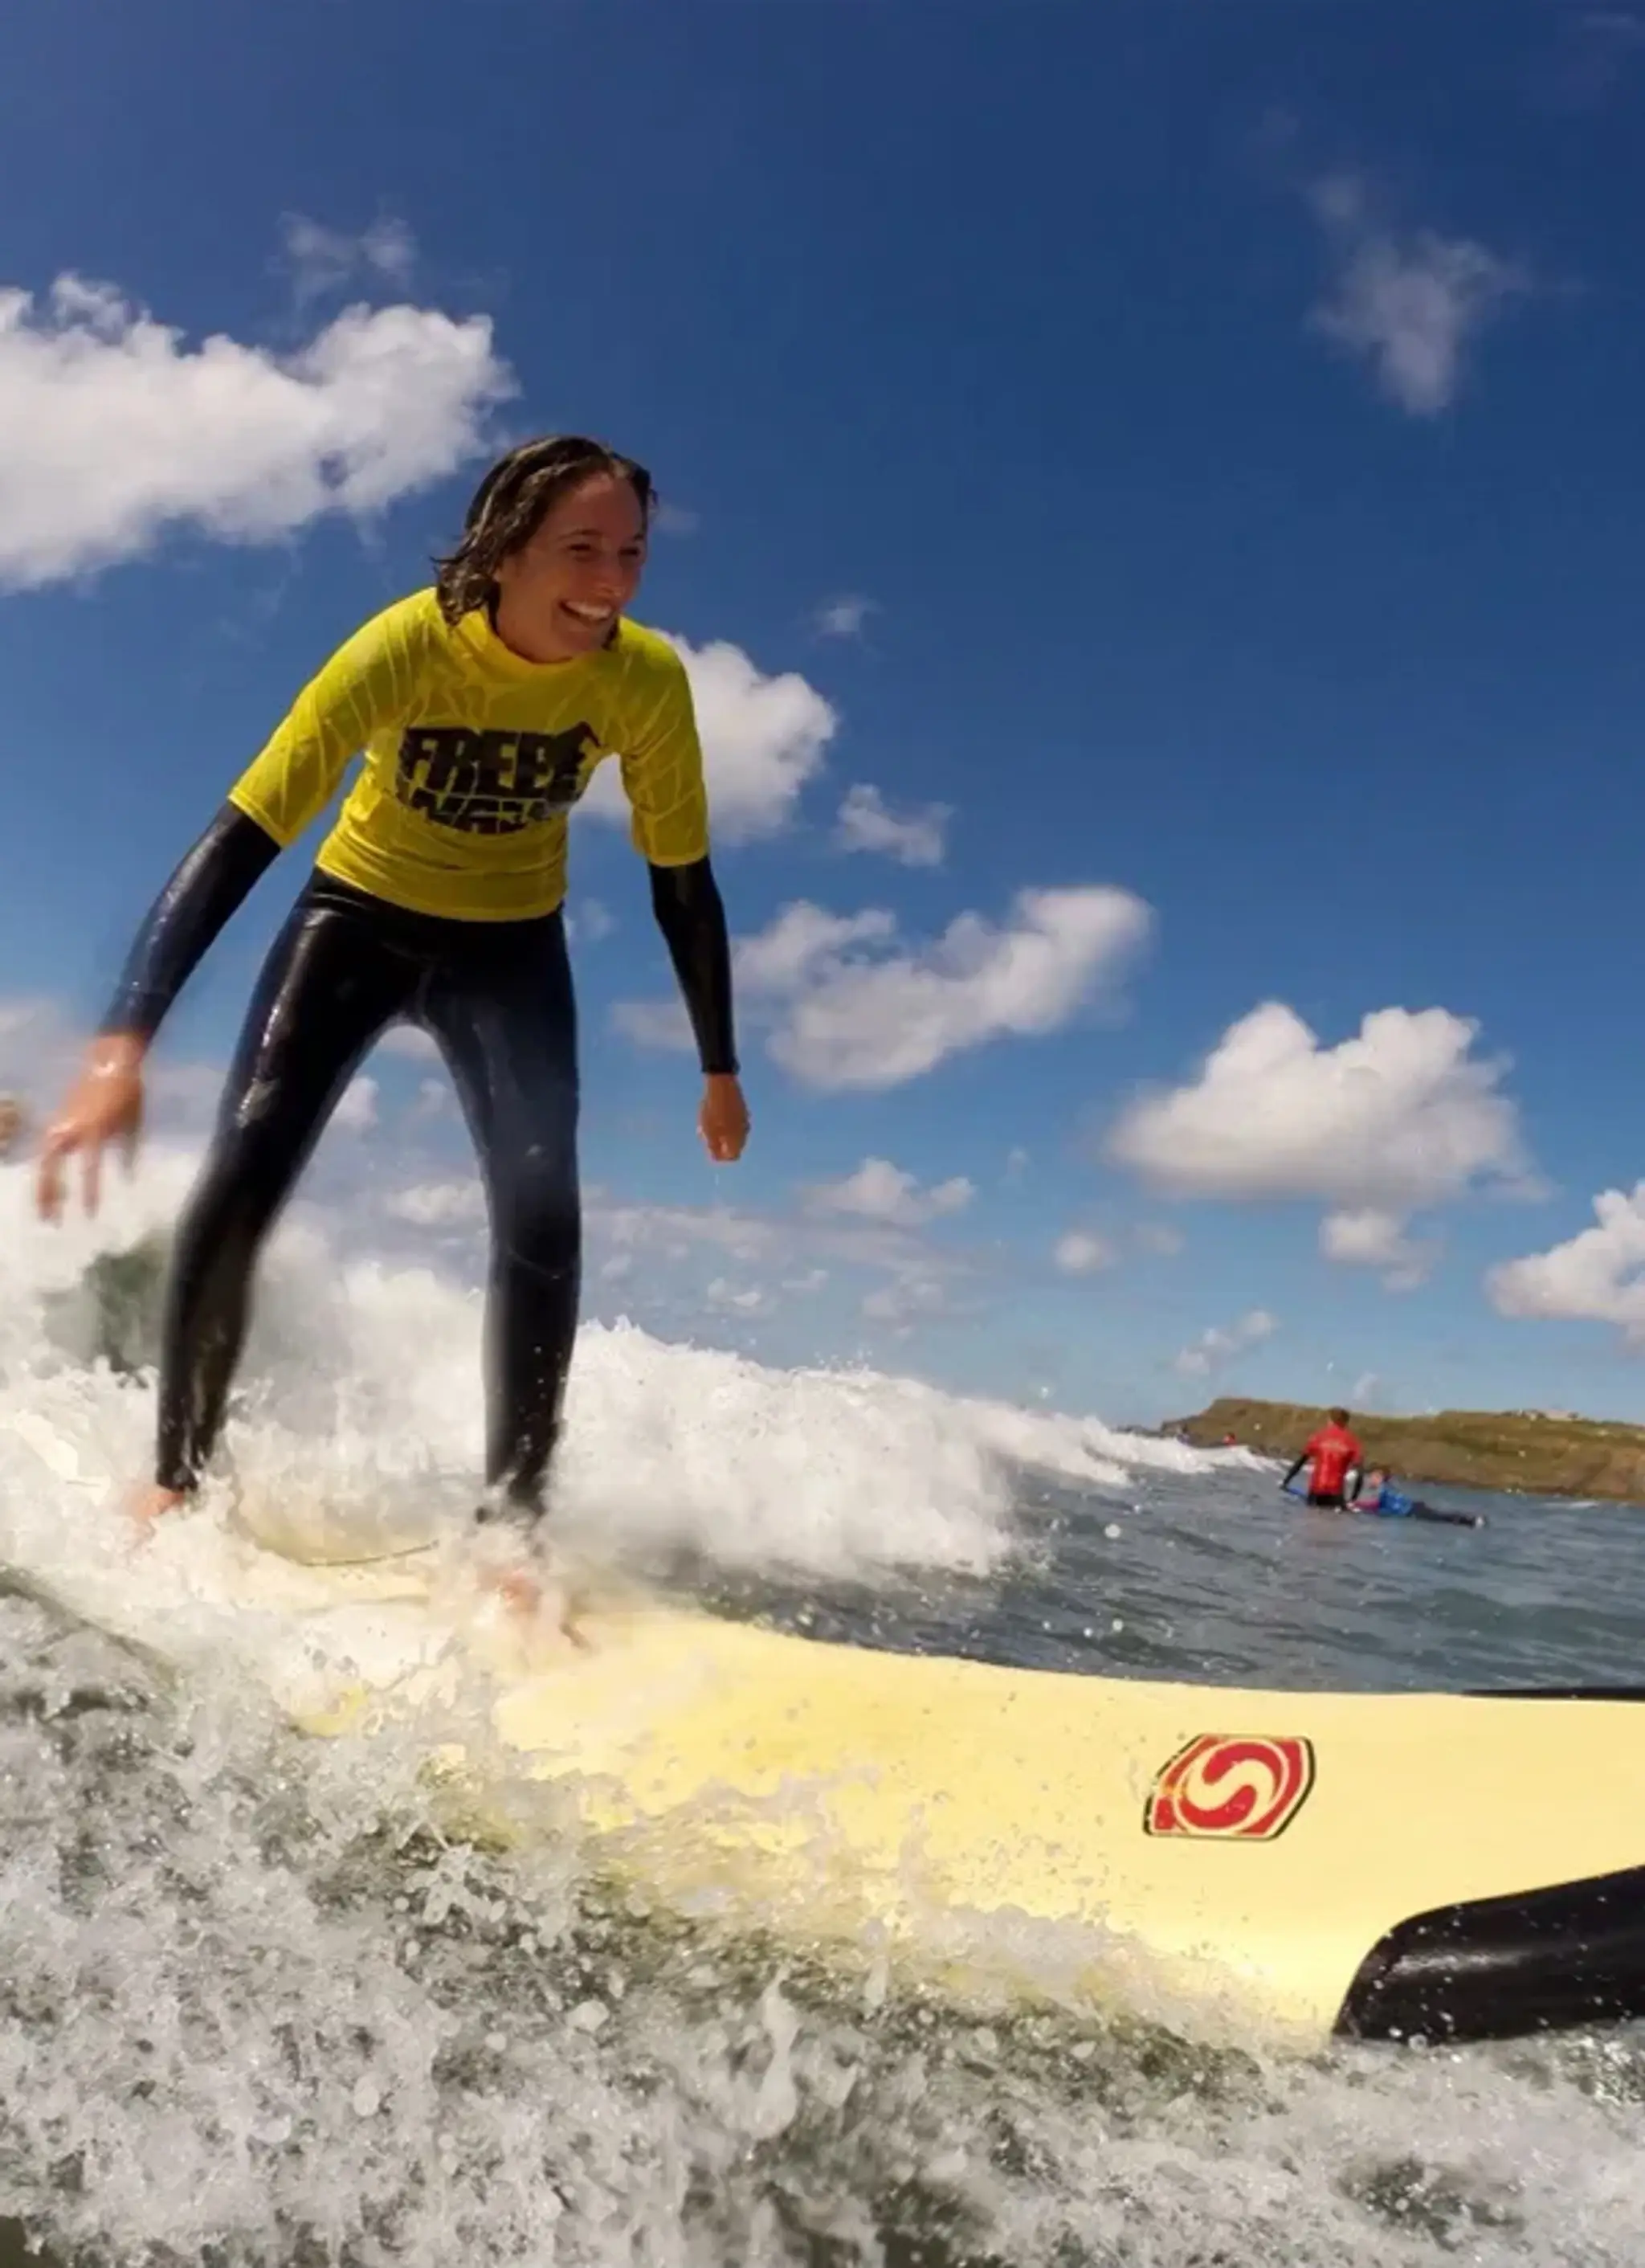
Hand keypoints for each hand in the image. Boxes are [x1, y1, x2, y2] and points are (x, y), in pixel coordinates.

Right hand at [36, 1034, 146, 1222]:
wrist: (110, 1059)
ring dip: (44, 1185)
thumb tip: (127, 1179)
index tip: (89, 1215)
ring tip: (45, 1211)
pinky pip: (48, 1149)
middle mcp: (71, 1128)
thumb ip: (128, 1152)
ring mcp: (61, 1122)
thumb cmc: (128, 1091)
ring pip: (45, 1159)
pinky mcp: (58, 1119)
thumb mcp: (134, 1123)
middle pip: (51, 1166)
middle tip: (50, 1221)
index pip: (89, 1168)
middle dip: (49, 1194)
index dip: (89, 1193)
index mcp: (94, 1129)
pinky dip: (46, 1169)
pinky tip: (48, 1187)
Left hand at [698, 1072, 748, 1162]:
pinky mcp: (743, 1110)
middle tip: (707, 1136)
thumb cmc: (713, 1109)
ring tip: (708, 1126)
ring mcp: (745, 1120)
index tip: (710, 1150)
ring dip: (723, 1134)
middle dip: (721, 1145)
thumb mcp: (708, 1129)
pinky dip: (726, 1125)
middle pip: (734, 1146)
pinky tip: (715, 1116)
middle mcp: (745, 1131)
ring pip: (735, 1134)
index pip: (732, 1156)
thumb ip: (713, 1145)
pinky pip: (735, 1124)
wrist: (721, 1083)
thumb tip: (715, 1158)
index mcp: (737, 1138)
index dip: (721, 1157)